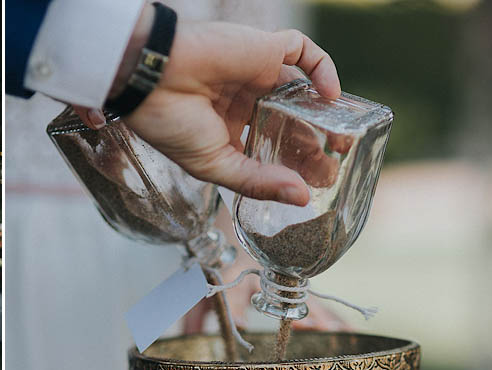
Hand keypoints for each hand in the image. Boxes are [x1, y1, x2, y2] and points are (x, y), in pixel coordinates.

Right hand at [79, 18, 339, 204]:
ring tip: (341, 139)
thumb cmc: (170, 123)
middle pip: (289, 124)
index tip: (314, 186)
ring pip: (301, 92)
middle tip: (332, 168)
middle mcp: (244, 103)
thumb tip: (302, 199)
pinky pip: (301, 51)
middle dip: (312, 147)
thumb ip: (257, 181)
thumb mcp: (214, 164)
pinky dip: (322, 69)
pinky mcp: (262, 48)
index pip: (269, 149)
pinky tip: (331, 95)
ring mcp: (255, 74)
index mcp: (227, 131)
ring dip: (322, 115)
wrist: (150, 78)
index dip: (292, 167)